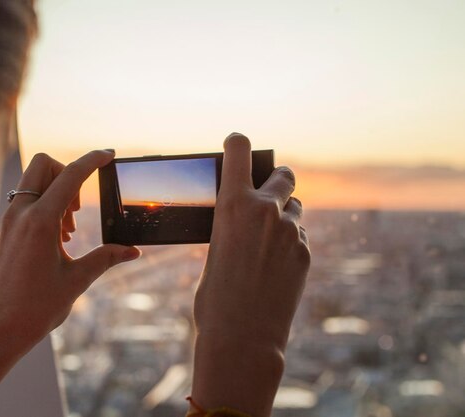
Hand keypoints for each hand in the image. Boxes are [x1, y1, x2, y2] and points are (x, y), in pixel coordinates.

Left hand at [0, 151, 140, 349]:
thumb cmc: (35, 308)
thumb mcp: (77, 281)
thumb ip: (106, 258)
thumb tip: (133, 250)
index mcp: (40, 222)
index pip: (71, 175)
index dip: (93, 160)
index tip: (109, 154)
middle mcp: (21, 214)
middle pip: (44, 164)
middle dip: (68, 172)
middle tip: (79, 207)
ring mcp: (10, 221)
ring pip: (34, 180)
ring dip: (58, 191)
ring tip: (70, 230)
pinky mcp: (7, 230)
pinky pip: (27, 200)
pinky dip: (46, 205)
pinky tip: (58, 238)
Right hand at [190, 133, 309, 415]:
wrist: (243, 337)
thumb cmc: (215, 297)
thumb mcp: (215, 249)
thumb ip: (232, 224)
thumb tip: (244, 218)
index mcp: (232, 204)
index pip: (239, 150)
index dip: (237, 143)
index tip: (237, 144)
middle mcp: (266, 209)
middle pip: (283, 174)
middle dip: (277, 178)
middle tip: (270, 190)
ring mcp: (290, 230)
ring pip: (295, 207)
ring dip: (285, 213)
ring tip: (269, 240)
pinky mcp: (306, 251)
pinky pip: (300, 234)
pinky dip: (291, 241)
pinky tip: (277, 265)